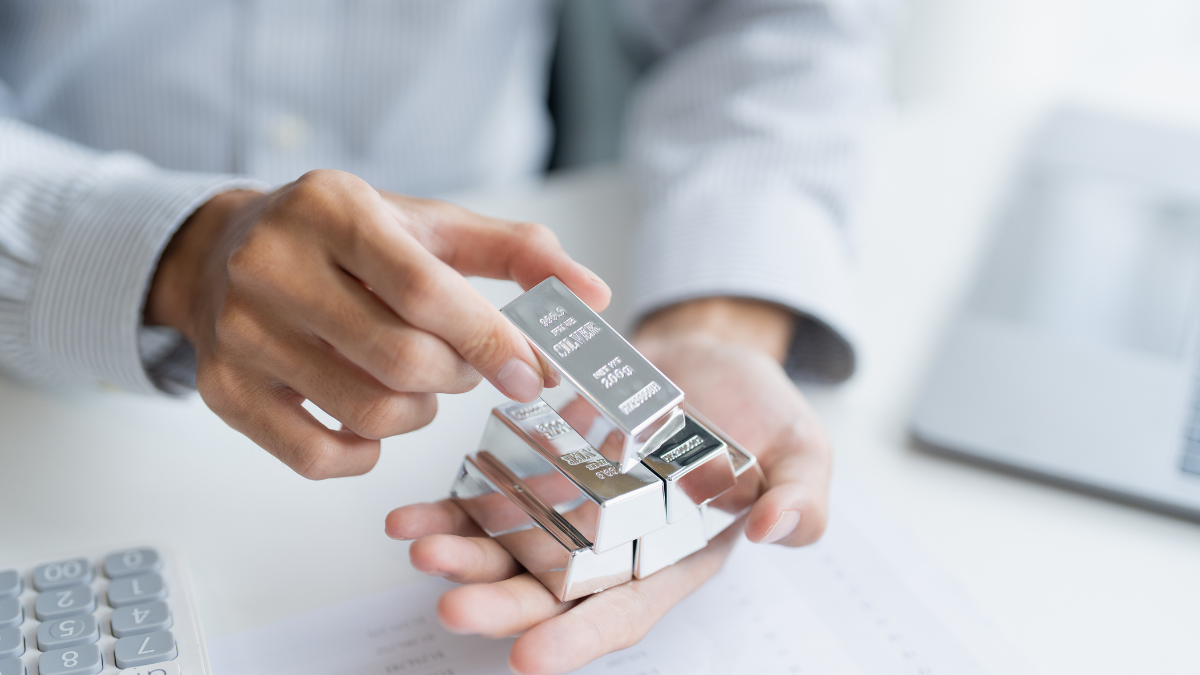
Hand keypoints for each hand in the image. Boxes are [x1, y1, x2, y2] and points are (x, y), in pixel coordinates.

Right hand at [146, 170, 609, 478]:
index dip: (491, 342)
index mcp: (332, 210)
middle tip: (464, 366)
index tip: (535, 375)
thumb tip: (595, 296)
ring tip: (417, 383)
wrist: (220, 254)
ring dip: (420, 413)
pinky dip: (365, 451)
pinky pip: (316, 456)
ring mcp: (240, 333)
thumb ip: (515, 250)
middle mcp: (273, 267)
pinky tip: (372, 419)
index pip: (425, 291)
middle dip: (458, 376)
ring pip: (367, 412)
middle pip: (402, 360)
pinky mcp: (222, 391)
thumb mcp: (426, 224)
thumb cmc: (341, 241)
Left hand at [385, 298, 831, 673]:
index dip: (579, 638)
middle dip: (500, 605)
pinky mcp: (540, 467)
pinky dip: (447, 508)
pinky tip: (406, 518)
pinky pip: (487, 494)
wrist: (710, 353)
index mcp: (674, 557)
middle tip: (453, 609)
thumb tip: (777, 531)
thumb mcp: (803, 450)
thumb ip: (801, 495)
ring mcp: (570, 508)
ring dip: (461, 557)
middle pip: (549, 591)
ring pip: (506, 549)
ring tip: (420, 553)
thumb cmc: (758, 409)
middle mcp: (613, 545)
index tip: (529, 658)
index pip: (625, 611)